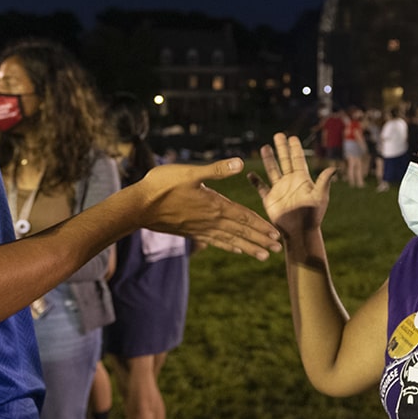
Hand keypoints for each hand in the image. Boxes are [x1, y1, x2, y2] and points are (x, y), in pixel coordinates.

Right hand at [133, 159, 280, 259]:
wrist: (138, 206)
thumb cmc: (162, 185)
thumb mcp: (190, 173)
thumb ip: (216, 170)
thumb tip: (240, 162)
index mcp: (214, 205)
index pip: (243, 217)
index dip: (261, 225)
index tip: (276, 234)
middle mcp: (210, 220)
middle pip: (241, 231)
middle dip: (260, 239)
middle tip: (278, 249)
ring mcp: (201, 228)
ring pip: (230, 240)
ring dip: (248, 247)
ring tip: (263, 255)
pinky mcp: (191, 232)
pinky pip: (215, 241)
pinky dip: (228, 246)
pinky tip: (236, 249)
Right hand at [247, 133, 335, 242]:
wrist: (300, 232)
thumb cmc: (312, 216)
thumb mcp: (319, 197)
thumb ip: (324, 182)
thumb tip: (334, 167)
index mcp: (302, 180)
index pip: (298, 160)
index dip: (295, 149)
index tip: (292, 137)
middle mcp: (290, 182)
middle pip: (284, 161)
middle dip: (281, 148)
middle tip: (278, 134)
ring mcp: (279, 190)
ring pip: (272, 170)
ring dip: (268, 159)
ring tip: (264, 147)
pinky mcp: (270, 199)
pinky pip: (261, 188)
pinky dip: (255, 182)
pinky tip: (250, 174)